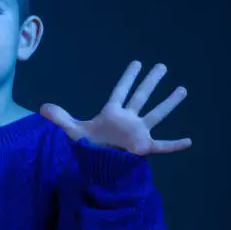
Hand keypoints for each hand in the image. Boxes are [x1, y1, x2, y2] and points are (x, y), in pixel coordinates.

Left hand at [40, 61, 191, 155]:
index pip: (121, 91)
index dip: (128, 77)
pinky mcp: (143, 147)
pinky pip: (162, 146)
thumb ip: (61, 118)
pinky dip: (175, 145)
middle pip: (141, 96)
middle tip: (162, 66)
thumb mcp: (73, 131)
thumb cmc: (90, 146)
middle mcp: (128, 119)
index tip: (137, 63)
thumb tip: (41, 107)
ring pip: (155, 114)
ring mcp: (137, 132)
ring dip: (168, 103)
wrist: (98, 166)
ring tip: (182, 89)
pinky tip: (189, 141)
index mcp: (112, 112)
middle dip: (151, 81)